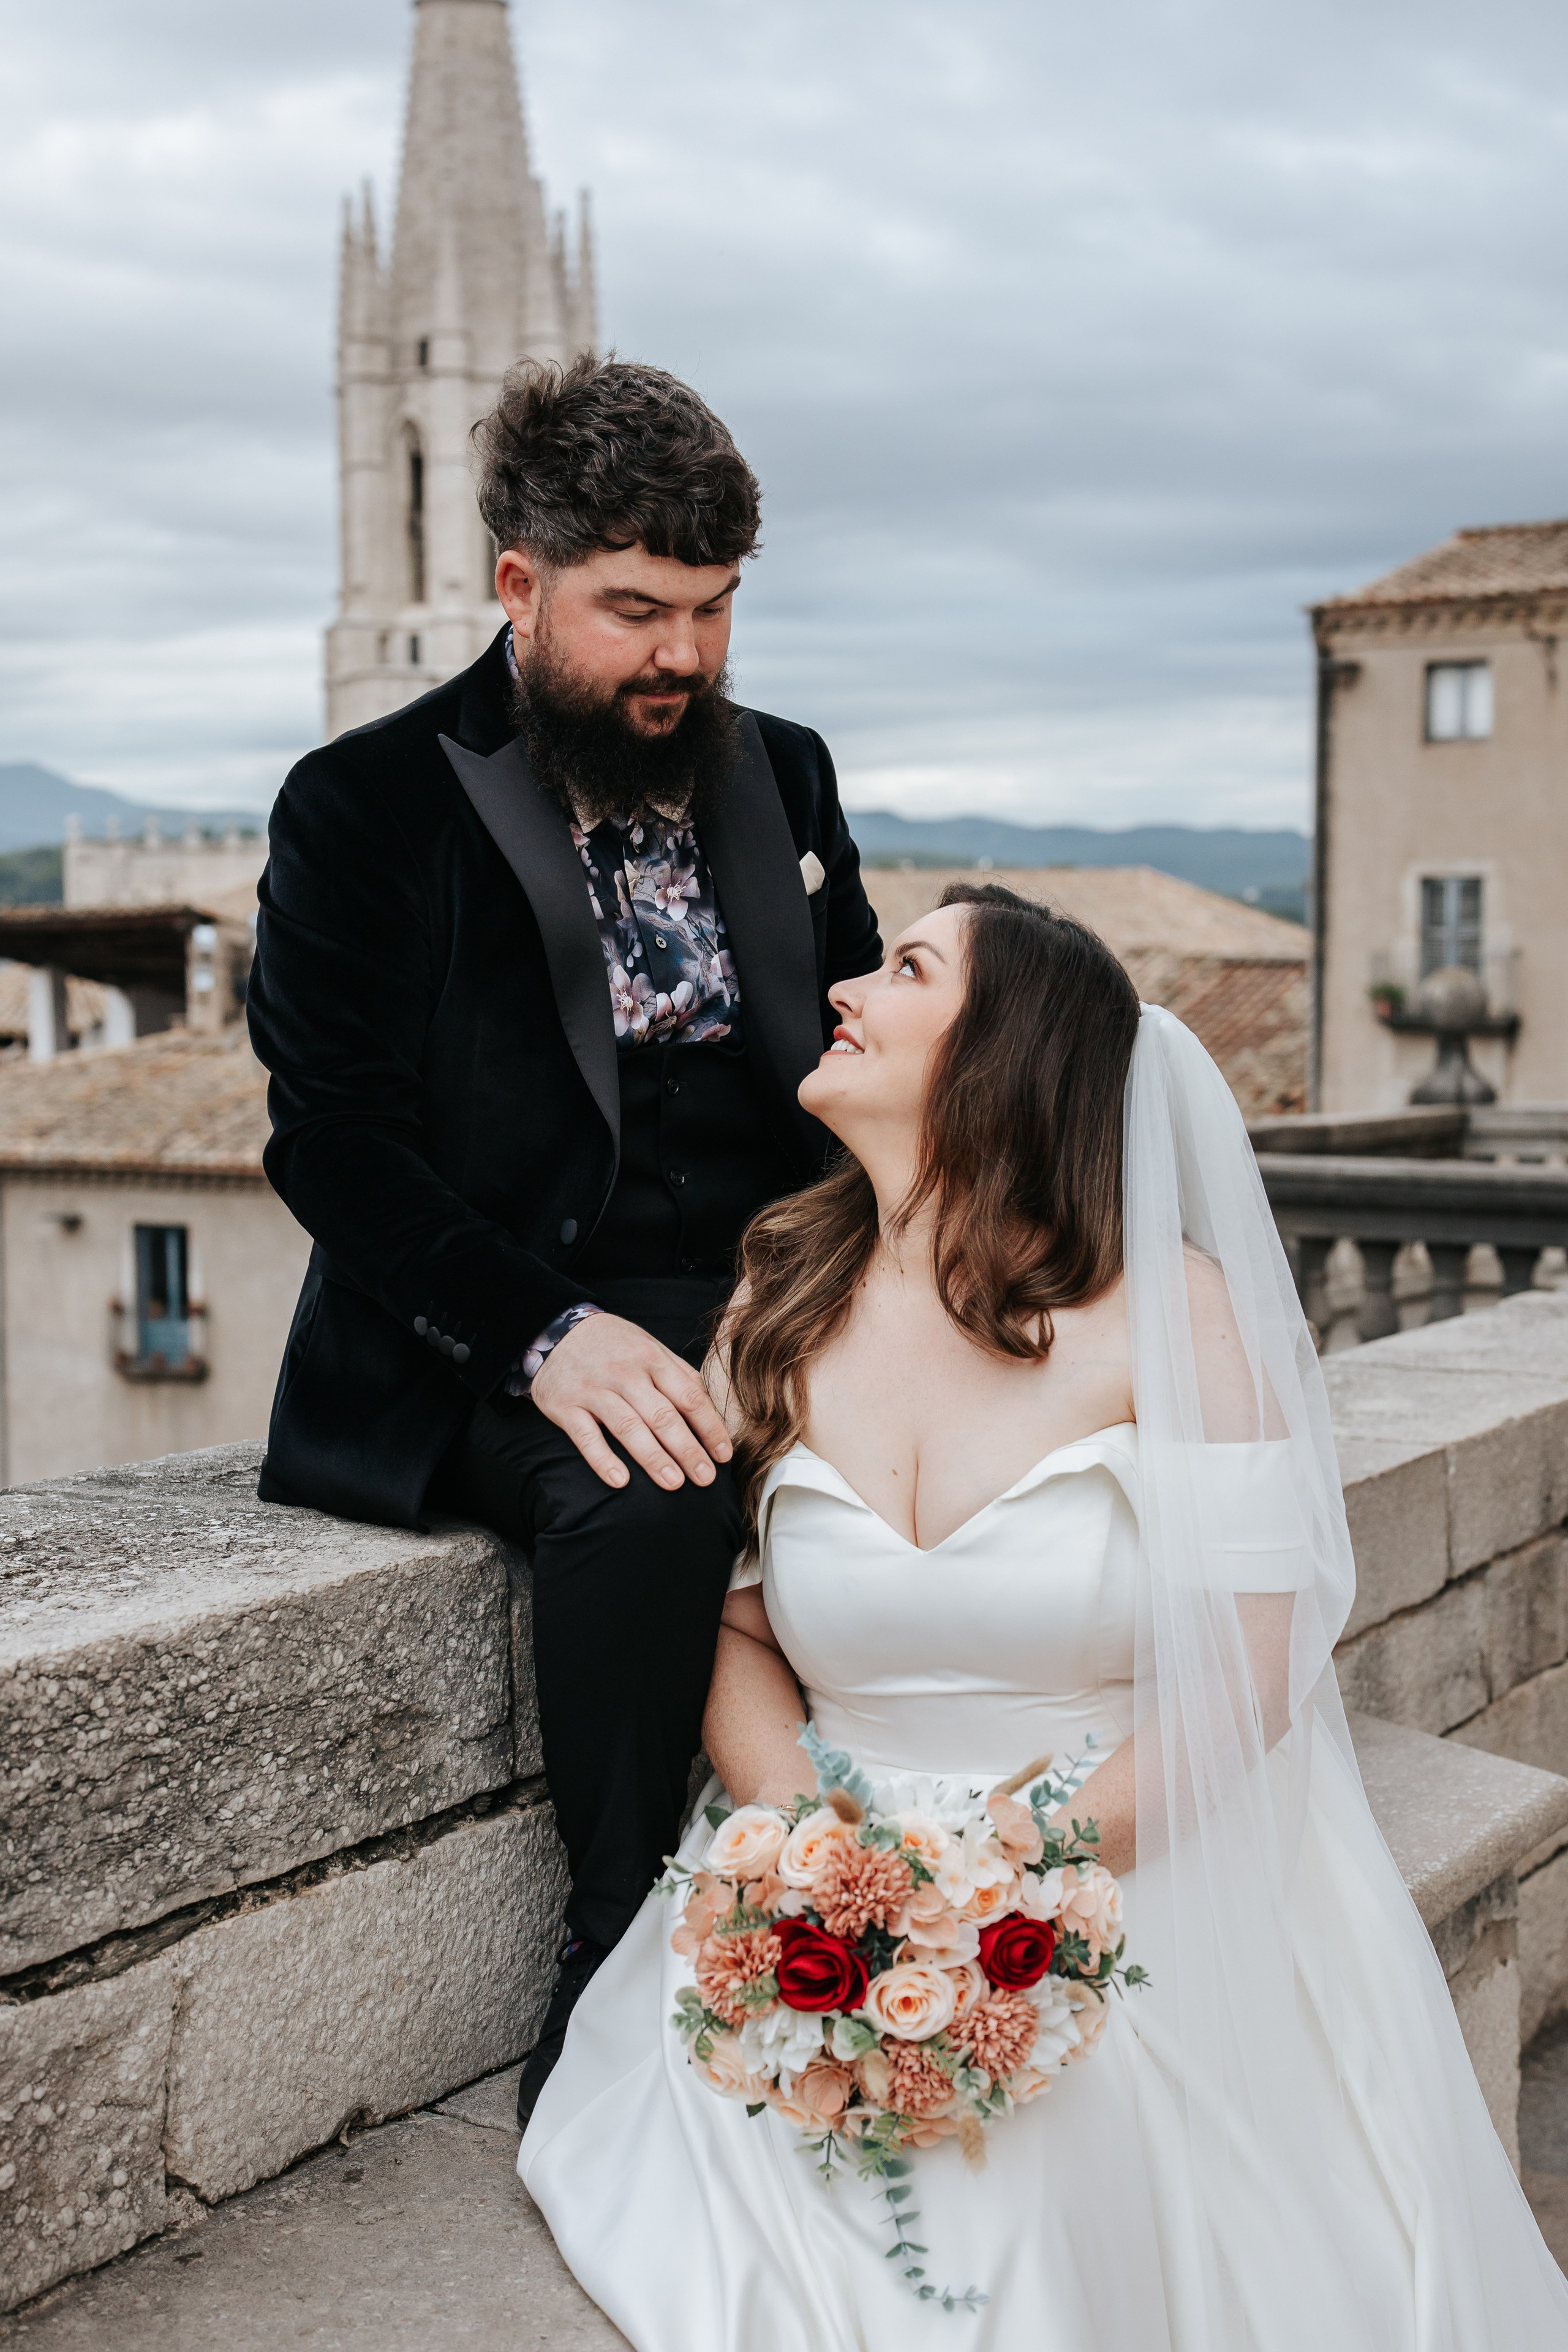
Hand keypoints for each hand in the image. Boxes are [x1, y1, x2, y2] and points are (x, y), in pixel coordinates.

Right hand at [529, 1311, 733, 1491]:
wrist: (559, 1330)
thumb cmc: (616, 1346)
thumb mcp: (650, 1348)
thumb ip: (680, 1376)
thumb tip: (712, 1410)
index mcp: (652, 1359)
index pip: (688, 1397)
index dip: (709, 1428)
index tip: (723, 1456)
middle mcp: (624, 1373)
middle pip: (662, 1415)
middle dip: (687, 1450)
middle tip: (705, 1478)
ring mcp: (594, 1389)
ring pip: (628, 1426)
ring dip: (653, 1458)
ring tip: (674, 1484)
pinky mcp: (565, 1406)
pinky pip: (585, 1436)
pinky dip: (603, 1459)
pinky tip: (621, 1482)